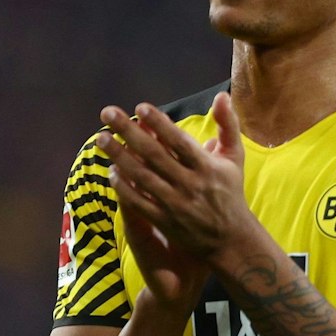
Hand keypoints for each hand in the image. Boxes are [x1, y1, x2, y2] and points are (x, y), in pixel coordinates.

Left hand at [97, 91, 252, 266]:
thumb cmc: (229, 192)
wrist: (230, 239)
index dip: (159, 123)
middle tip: (107, 113)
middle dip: (129, 132)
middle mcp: (190, 184)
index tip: (140, 107)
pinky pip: (139, 203)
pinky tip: (110, 171)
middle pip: (154, 155)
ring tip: (101, 138)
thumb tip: (221, 96)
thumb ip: (228, 125)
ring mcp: (175, 204)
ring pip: (142, 177)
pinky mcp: (164, 221)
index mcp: (207, 166)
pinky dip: (124, 188)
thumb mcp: (234, 158)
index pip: (179, 141)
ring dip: (119, 157)